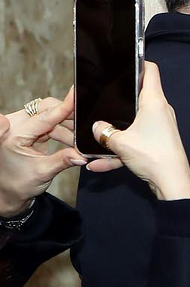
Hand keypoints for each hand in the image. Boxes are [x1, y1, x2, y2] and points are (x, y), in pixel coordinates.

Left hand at [0, 90, 87, 216]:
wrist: (9, 191)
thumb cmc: (19, 184)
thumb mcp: (43, 173)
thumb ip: (64, 161)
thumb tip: (82, 155)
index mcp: (14, 136)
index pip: (43, 117)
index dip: (63, 107)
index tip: (76, 95)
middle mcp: (15, 126)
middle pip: (46, 109)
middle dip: (67, 116)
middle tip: (85, 126)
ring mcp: (22, 126)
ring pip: (50, 115)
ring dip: (67, 124)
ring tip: (79, 139)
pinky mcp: (29, 129)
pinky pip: (49, 122)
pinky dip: (62, 129)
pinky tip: (73, 139)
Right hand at [86, 62, 189, 201]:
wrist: (171, 183)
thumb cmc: (152, 156)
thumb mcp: (120, 142)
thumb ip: (103, 131)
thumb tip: (95, 126)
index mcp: (154, 102)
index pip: (151, 71)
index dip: (138, 61)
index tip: (123, 59)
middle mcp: (159, 110)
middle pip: (138, 95)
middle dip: (118, 96)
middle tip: (99, 95)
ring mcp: (159, 126)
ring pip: (132, 121)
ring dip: (115, 130)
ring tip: (94, 137)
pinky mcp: (156, 141)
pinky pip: (133, 141)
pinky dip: (118, 150)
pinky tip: (99, 164)